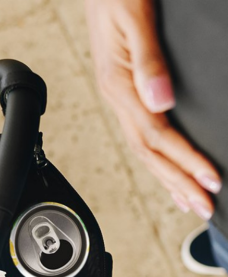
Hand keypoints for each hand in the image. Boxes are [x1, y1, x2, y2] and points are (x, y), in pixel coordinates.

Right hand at [86, 0, 220, 217]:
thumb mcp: (135, 18)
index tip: (210, 179)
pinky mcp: (122, 91)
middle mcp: (116, 96)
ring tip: (190, 200)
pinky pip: (139, 135)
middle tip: (205, 205)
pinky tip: (166, 171)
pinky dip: (155, 160)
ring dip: (167, 178)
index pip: (156, 134)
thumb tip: (162, 101)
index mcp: (119, 84)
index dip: (185, 160)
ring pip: (142, 149)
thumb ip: (148, 61)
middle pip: (148, 152)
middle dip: (178, 182)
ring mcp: (118, 96)